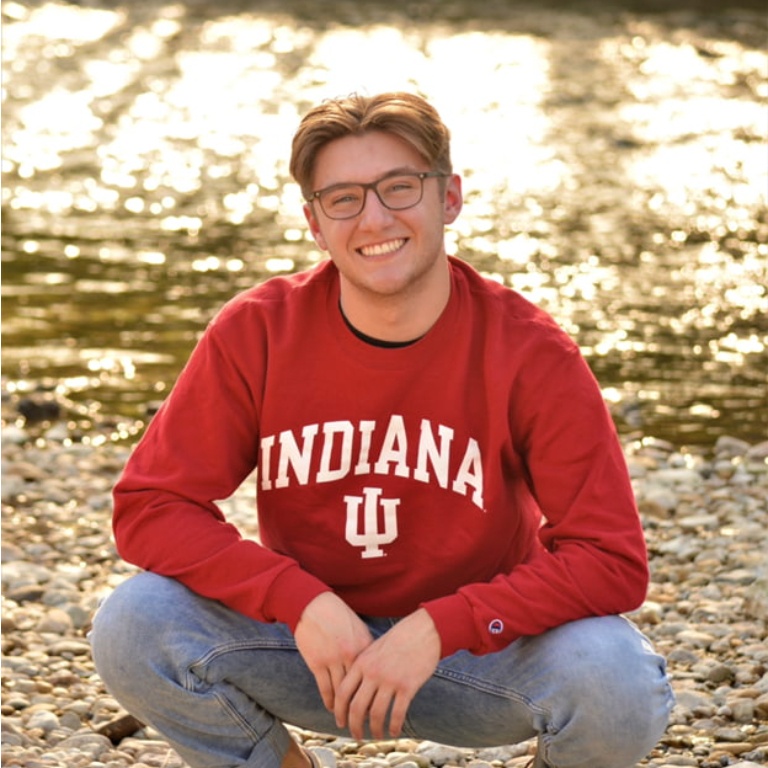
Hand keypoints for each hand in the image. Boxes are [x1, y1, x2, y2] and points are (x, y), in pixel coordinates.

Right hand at [294, 592, 373, 711]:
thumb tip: (374, 668)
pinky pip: (325, 688)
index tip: (378, 705)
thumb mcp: (357, 628)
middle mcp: (350, 654)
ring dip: (343, 708)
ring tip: (346, 718)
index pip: (373, 676)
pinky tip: (331, 707)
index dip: (376, 692)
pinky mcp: (317, 663)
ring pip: (341, 692)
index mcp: (364, 645)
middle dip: (361, 706)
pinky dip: (329, 701)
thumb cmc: (337, 616)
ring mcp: (333, 659)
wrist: (312, 605)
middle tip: (363, 719)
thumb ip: (366, 648)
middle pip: (359, 688)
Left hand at [334, 608, 440, 738]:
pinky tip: (394, 731)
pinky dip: (394, 726)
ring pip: (376, 714)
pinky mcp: (408, 686)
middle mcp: (373, 673)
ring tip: (377, 735)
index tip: (340, 722)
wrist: (423, 630)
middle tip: (356, 736)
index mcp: (362, 662)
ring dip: (375, 730)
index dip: (339, 711)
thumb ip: (364, 668)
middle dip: (354, 726)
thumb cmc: (399, 639)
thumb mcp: (375, 649)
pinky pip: (397, 713)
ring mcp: (390, 680)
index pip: (343, 692)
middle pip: (356, 707)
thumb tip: (357, 694)